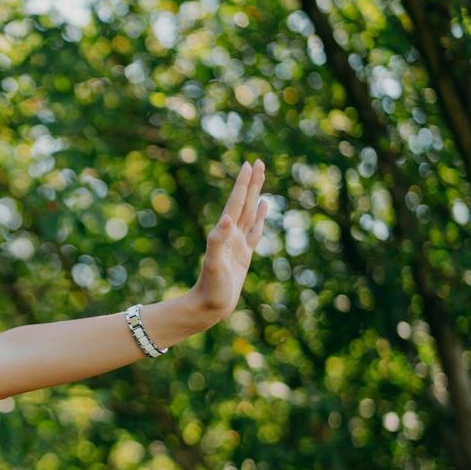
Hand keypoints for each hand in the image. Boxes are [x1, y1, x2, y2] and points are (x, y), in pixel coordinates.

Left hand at [193, 159, 269, 325]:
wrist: (208, 307)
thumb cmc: (211, 289)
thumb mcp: (214, 264)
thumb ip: (217, 241)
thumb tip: (226, 218)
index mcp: (225, 234)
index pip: (235, 204)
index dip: (242, 185)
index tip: (248, 164)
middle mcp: (230, 235)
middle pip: (243, 203)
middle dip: (250, 183)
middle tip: (257, 162)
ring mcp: (238, 244)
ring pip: (249, 213)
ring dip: (255, 195)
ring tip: (260, 177)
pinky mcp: (244, 254)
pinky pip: (254, 231)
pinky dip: (259, 217)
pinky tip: (262, 207)